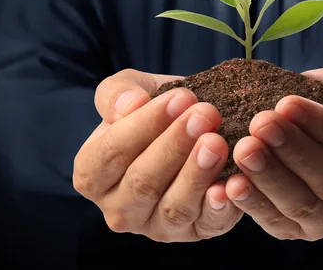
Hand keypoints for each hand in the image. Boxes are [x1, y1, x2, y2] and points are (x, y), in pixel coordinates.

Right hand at [73, 69, 242, 241]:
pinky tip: (231, 183)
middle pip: (142, 182)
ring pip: (174, 207)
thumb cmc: (158, 109)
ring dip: (197, 174)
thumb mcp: (133, 90)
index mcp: (92, 174)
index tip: (179, 98)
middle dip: (176, 146)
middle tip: (205, 115)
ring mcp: (157, 226)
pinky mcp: (196, 233)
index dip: (145, 125)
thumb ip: (118, 93)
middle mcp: (119, 209)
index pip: (111, 152)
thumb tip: (129, 105)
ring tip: (217, 142)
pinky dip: (219, 206)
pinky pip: (207, 225)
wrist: (196, 124)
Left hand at [225, 64, 322, 240]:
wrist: (320, 126)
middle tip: (260, 124)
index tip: (287, 104)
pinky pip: (279, 224)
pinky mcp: (304, 233)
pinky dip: (255, 205)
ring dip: (271, 178)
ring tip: (244, 149)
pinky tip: (233, 183)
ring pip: (305, 206)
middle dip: (294, 152)